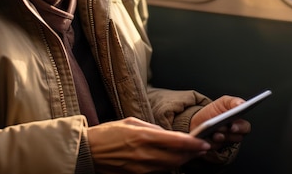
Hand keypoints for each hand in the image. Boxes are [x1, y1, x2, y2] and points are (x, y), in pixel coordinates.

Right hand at [87, 117, 210, 173]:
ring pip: (170, 167)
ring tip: (189, 153)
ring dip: (182, 160)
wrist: (88, 152)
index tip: (203, 142)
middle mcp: (144, 154)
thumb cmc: (106, 134)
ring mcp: (141, 168)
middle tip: (201, 148)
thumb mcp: (130, 122)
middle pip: (177, 158)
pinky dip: (168, 166)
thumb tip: (167, 134)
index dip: (193, 144)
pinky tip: (171, 160)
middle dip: (191, 154)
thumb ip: (151, 128)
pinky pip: (158, 172)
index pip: (176, 142)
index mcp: (143, 136)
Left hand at [190, 95, 251, 148]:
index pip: (245, 128)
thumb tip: (242, 104)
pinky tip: (206, 140)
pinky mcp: (215, 147)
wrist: (198, 120)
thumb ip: (233, 102)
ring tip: (214, 134)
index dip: (240, 128)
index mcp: (238, 123)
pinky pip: (214, 148)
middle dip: (228, 133)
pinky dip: (210, 144)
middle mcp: (234, 134)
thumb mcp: (223, 102)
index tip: (232, 126)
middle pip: (236, 137)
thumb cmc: (214, 111)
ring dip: (219, 138)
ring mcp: (225, 142)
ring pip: (225, 143)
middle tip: (220, 128)